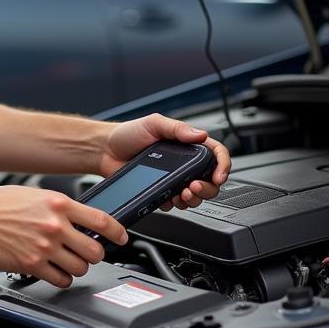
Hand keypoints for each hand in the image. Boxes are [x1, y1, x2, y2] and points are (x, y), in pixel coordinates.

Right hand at [0, 185, 128, 288]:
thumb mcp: (35, 194)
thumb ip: (59, 207)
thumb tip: (78, 218)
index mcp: (59, 204)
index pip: (101, 220)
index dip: (117, 232)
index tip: (121, 237)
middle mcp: (55, 225)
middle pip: (95, 250)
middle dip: (94, 254)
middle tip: (87, 252)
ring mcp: (45, 246)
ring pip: (80, 267)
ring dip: (78, 267)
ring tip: (68, 262)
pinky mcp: (33, 264)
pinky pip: (60, 280)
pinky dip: (62, 279)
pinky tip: (55, 272)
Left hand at [99, 113, 229, 210]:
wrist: (105, 151)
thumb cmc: (128, 134)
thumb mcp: (154, 123)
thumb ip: (177, 128)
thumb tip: (199, 134)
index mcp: (187, 144)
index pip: (216, 154)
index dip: (223, 166)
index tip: (218, 176)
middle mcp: (184, 162)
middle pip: (211, 180)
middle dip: (208, 188)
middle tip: (195, 187)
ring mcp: (174, 178)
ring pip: (196, 195)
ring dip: (194, 198)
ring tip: (183, 194)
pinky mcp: (162, 191)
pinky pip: (176, 203)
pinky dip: (176, 204)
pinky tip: (169, 199)